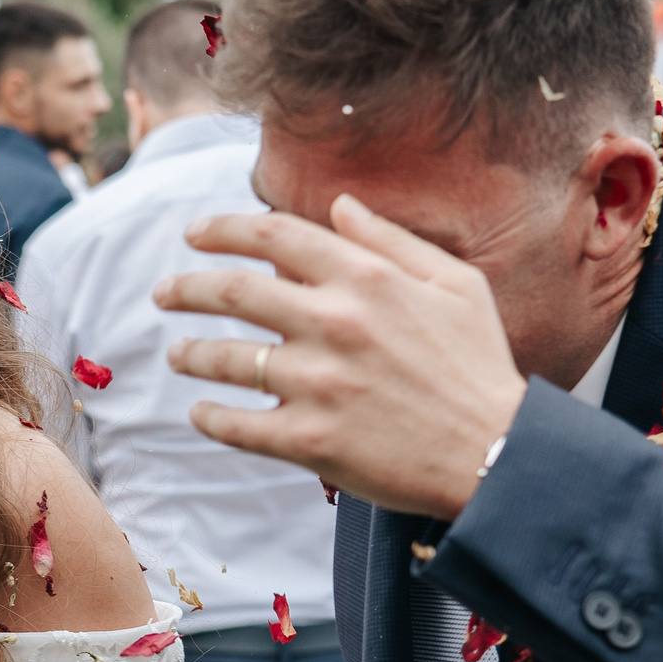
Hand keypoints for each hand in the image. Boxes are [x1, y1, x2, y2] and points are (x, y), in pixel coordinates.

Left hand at [161, 194, 526, 520]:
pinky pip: (238, 426)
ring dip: (190, 353)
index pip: (273, 236)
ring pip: (225, 359)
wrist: (498, 456)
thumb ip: (392, 241)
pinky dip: (210, 417)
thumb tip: (340, 205)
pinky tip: (201, 412)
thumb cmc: (480, 367)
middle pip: (232, 290)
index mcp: (367, 278)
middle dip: (185, 287)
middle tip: (164, 293)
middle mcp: (335, 323)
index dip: (223, 229)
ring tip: (178, 354)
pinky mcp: (310, 441)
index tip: (194, 234)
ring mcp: (318, 384)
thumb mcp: (455, 285)